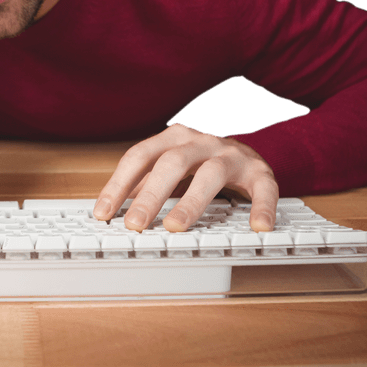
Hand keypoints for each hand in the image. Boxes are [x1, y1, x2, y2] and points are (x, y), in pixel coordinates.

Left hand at [93, 123, 277, 232]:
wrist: (246, 147)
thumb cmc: (200, 160)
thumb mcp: (170, 163)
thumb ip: (143, 181)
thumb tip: (109, 207)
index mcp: (173, 139)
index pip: (139, 157)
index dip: (119, 184)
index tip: (103, 212)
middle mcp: (200, 142)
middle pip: (171, 163)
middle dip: (150, 195)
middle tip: (135, 224)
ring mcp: (230, 155)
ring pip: (211, 174)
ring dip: (192, 202)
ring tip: (176, 227)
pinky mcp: (259, 171)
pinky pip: (263, 188)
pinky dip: (261, 207)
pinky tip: (257, 226)